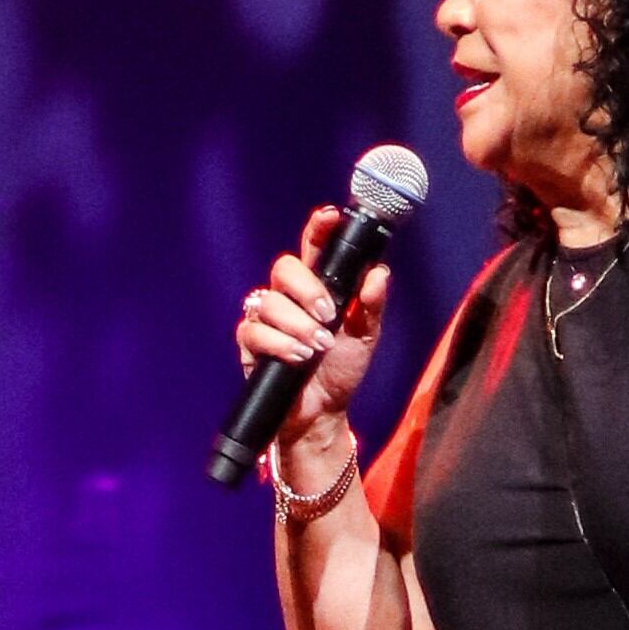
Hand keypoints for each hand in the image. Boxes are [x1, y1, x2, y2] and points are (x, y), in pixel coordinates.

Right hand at [235, 207, 391, 462]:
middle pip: (285, 267)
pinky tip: (297, 358)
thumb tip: (378, 273)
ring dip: (297, 325)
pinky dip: (279, 344)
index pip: (315, 247)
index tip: (329, 217)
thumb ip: (372, 306)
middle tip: (328, 315)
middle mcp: (288, 296)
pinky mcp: (250, 342)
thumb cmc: (342, 369)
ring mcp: (266, 317)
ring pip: (269, 301)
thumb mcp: (366, 338)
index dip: (318, 228)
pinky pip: (254, 331)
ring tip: (317, 348)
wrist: (321, 412)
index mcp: (318, 286)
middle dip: (307, 289)